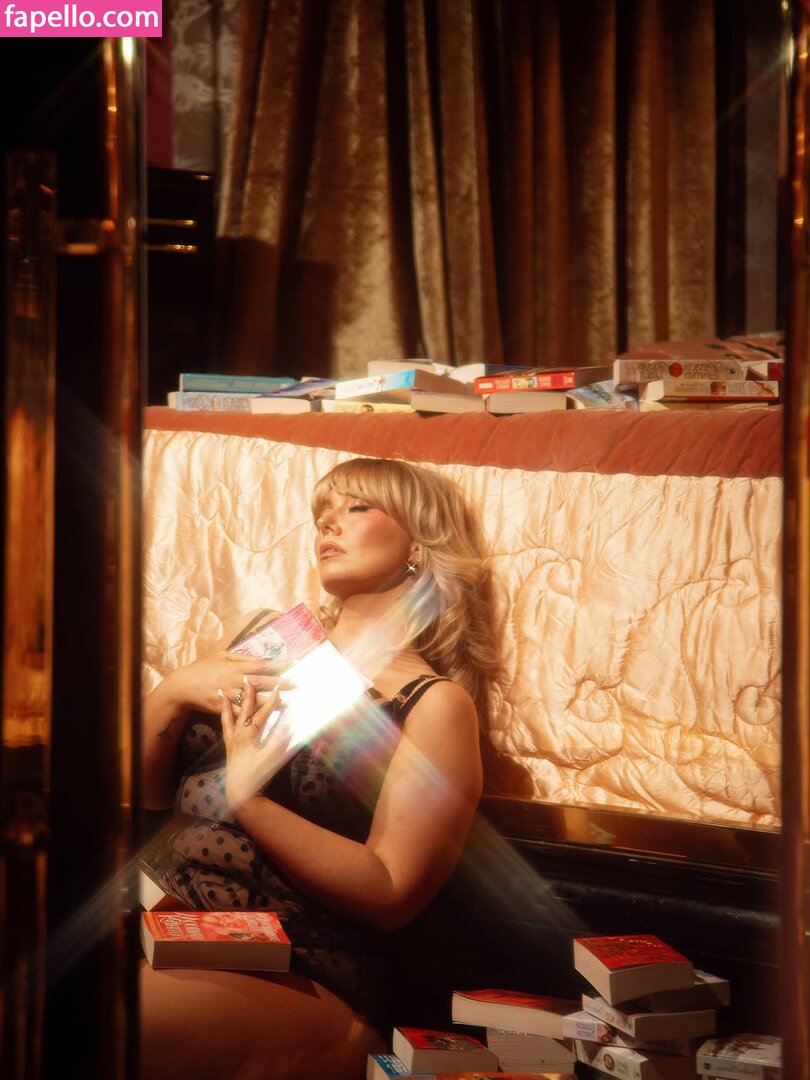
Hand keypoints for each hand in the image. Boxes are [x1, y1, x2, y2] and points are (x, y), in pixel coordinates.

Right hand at [159, 651, 288, 714]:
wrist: (184, 685)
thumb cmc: (203, 667)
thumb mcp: (221, 655)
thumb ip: (241, 656)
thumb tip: (259, 656)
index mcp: (237, 666)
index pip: (263, 663)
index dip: (279, 663)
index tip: (295, 663)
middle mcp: (236, 680)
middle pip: (263, 681)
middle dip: (281, 682)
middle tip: (298, 684)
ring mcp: (230, 694)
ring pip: (255, 699)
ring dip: (273, 701)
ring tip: (289, 702)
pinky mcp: (224, 708)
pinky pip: (242, 712)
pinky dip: (254, 715)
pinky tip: (266, 717)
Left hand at [219, 677, 296, 807]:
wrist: (240, 796)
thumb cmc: (257, 778)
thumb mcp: (270, 761)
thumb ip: (277, 743)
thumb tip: (287, 724)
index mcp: (248, 736)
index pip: (262, 714)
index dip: (271, 702)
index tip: (280, 689)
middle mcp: (238, 735)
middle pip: (243, 710)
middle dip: (248, 693)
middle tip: (249, 678)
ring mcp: (232, 740)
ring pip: (229, 716)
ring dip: (227, 703)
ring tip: (221, 690)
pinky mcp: (229, 746)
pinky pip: (224, 726)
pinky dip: (224, 716)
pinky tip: (224, 711)